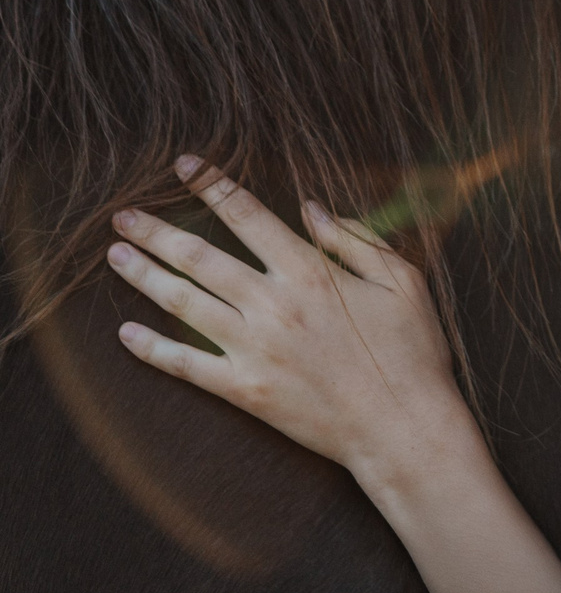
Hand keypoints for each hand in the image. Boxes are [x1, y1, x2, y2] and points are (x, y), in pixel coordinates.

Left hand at [108, 158, 474, 487]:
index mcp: (311, 272)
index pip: (249, 216)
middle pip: (201, 256)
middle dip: (158, 230)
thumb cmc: (412, 351)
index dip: (213, 186)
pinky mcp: (244, 390)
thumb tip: (311, 208)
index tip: (185, 166)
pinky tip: (126, 333)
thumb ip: (355, 240)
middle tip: (124, 214)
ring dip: (144, 276)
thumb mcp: (403, 281)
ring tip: (115, 255)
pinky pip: (186, 365)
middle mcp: (274, 305)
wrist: (402, 426)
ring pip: (184, 304)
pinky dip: (152, 349)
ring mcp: (254, 349)